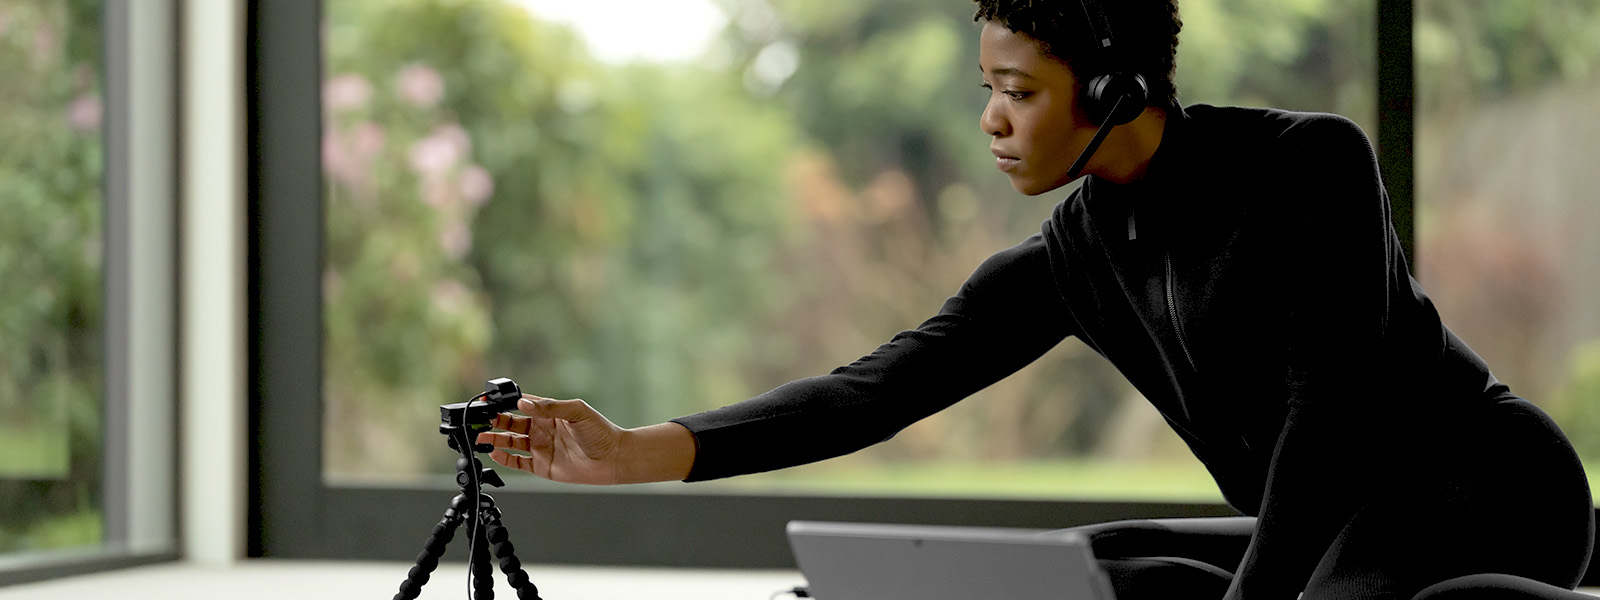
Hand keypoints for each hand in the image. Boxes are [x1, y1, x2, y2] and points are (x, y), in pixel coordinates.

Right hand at [476, 394, 624, 484]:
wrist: (613, 458)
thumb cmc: (601, 432)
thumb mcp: (577, 412)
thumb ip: (550, 407)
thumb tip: (524, 402)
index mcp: (549, 413)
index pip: (522, 404)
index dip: (505, 403)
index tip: (489, 401)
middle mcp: (542, 429)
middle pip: (511, 423)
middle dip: (494, 421)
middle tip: (482, 421)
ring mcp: (541, 447)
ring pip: (510, 442)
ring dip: (495, 439)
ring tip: (482, 438)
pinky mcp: (542, 465)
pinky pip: (518, 462)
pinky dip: (505, 459)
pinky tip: (496, 453)